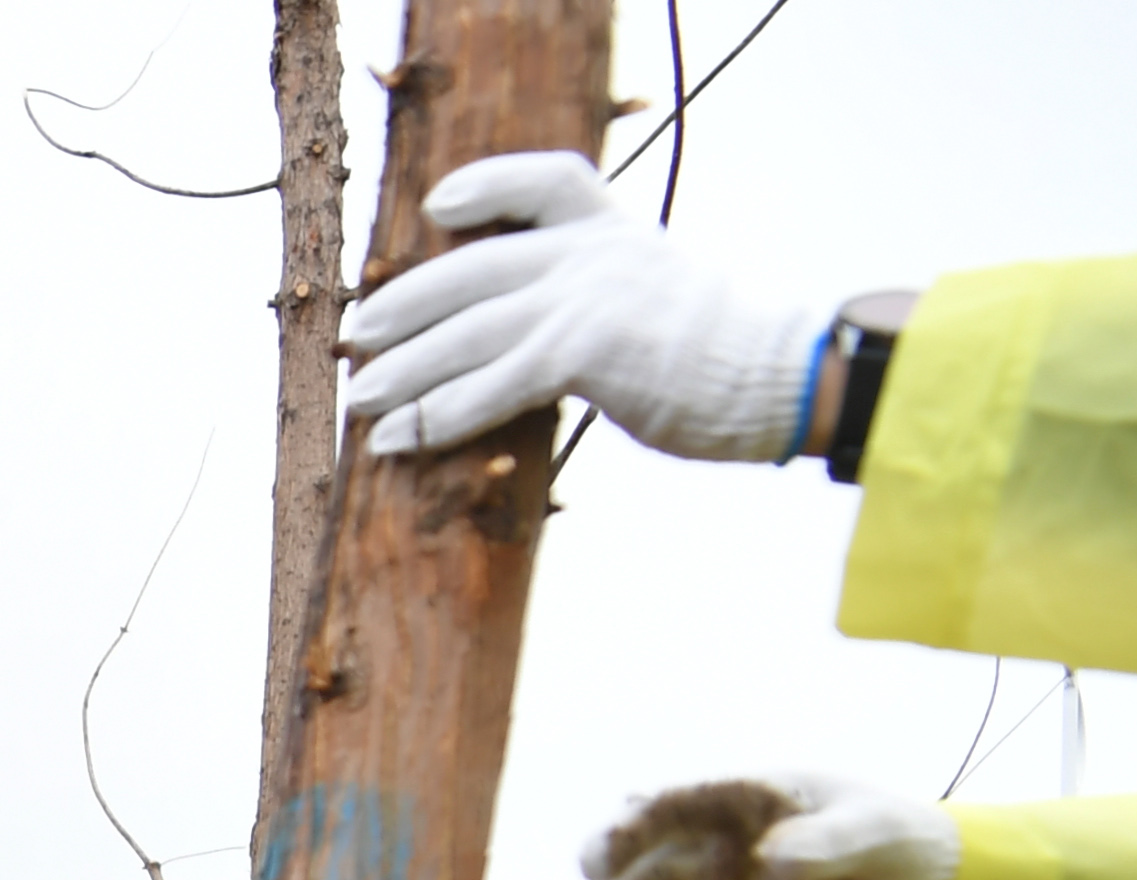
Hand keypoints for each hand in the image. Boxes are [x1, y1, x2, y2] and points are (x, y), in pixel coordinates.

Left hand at [339, 153, 829, 460]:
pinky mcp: (583, 351)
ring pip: (468, 331)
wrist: (777, 377)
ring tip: (361, 399)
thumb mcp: (657, 302)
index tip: (438, 206)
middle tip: (358, 337)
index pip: (548, 180)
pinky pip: (490, 385)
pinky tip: (399, 441)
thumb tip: (536, 345)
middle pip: (474, 269)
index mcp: (616, 231)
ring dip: (404, 372)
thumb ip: (597, 300)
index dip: (488, 185)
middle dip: (407, 305)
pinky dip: (437, 417)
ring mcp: (585, 297)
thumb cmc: (720, 360)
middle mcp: (594, 252)